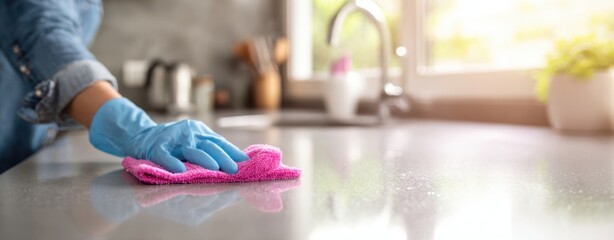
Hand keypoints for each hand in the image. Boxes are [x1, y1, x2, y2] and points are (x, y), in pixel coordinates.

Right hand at [89, 98, 248, 172]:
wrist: (141, 135)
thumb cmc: (172, 142)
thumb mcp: (193, 141)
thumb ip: (210, 148)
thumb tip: (237, 160)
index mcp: (199, 131)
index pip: (219, 141)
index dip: (231, 150)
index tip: (245, 160)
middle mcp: (188, 132)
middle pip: (209, 145)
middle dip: (223, 157)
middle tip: (234, 169)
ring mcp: (172, 139)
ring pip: (190, 149)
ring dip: (204, 159)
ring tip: (215, 168)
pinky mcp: (155, 147)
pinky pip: (164, 155)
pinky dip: (171, 162)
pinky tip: (179, 171)